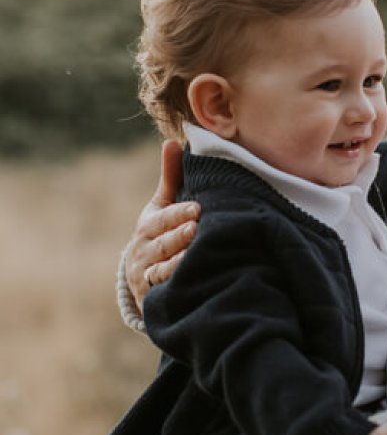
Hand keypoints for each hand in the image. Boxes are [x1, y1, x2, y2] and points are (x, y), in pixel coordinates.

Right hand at [125, 139, 199, 309]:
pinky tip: (191, 279)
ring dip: (178, 261)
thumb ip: (170, 176)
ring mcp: (146, 273)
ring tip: (194, 254)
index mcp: (148, 225)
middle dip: (178, 236)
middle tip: (196, 229)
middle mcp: (144, 249)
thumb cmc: (160, 232)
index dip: (178, 214)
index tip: (197, 209)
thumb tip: (173, 140)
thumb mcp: (162, 205)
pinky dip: (175, 284)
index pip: (162, 219)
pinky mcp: (152, 294)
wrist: (142, 276)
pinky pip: (163, 289)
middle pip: (162, 243)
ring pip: (162, 267)